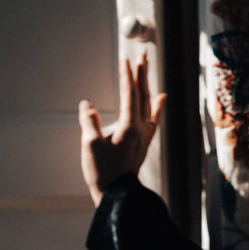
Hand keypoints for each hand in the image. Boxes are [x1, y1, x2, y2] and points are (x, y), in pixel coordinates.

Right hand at [79, 52, 166, 205]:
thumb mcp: (90, 145)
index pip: (129, 93)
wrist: (117, 194)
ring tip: (146, 68)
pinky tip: (161, 96)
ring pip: (148, 103)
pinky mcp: (144, 141)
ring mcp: (144, 134)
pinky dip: (157, 105)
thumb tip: (87, 105)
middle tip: (142, 54)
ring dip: (146, 84)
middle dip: (142, 73)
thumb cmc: (103, 172)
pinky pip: (153, 118)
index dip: (127, 75)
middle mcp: (141, 128)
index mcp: (129, 126)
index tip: (125, 59)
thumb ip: (89, 122)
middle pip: (143, 94)